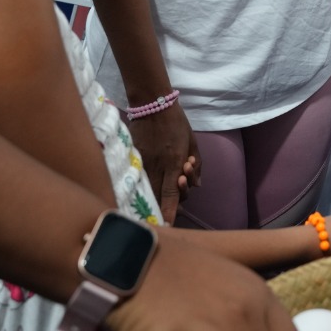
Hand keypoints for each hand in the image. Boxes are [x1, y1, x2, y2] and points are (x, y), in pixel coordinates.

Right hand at [128, 102, 201, 225]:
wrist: (152, 104)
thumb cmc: (177, 123)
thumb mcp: (193, 142)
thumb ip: (196, 166)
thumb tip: (197, 185)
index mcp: (174, 162)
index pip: (171, 194)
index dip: (170, 212)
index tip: (168, 226)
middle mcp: (158, 166)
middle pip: (158, 196)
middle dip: (164, 209)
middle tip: (172, 213)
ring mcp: (143, 163)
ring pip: (146, 189)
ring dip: (154, 198)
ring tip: (164, 198)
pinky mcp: (134, 159)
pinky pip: (139, 179)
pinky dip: (143, 187)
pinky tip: (147, 188)